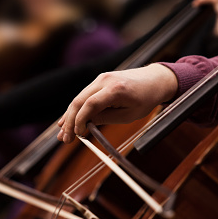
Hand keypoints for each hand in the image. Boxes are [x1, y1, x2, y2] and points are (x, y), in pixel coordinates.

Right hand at [57, 64, 177, 143]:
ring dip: (68, 117)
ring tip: (62, 135)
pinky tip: (65, 121)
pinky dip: (75, 110)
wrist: (155, 79)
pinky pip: (84, 96)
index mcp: (115, 89)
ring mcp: (100, 78)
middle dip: (69, 122)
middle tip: (64, 139)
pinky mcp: (99, 80)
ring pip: (78, 99)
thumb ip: (106, 118)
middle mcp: (104, 80)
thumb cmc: (146, 99)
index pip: (90, 105)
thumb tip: (86, 124)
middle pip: (79, 101)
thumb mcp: (129, 115)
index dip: (80, 121)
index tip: (77, 135)